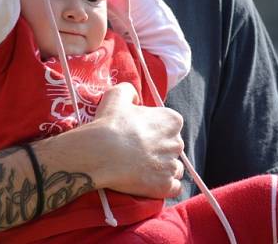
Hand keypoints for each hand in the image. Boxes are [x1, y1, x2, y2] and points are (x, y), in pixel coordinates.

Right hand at [80, 82, 184, 197]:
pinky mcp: (166, 186)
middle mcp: (177, 143)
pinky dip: (164, 185)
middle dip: (160, 148)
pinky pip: (173, 187)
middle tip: (138, 150)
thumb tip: (135, 98)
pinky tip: (150, 181)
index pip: (170, 124)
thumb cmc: (110, 123)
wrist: (100, 154)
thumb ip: (130, 90)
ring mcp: (172, 166)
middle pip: (172, 146)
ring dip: (162, 168)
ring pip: (173, 167)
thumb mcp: (117, 94)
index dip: (155, 128)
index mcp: (172, 120)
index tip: (140, 132)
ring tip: (142, 167)